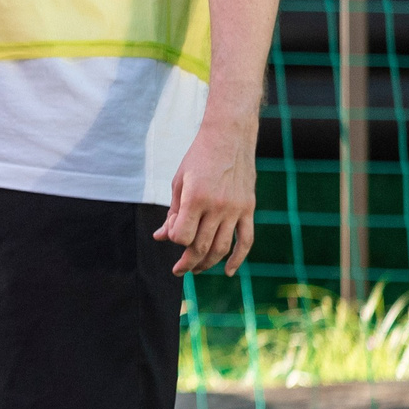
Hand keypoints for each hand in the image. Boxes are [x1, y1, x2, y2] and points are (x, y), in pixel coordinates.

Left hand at [155, 117, 256, 275]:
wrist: (229, 136)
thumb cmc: (199, 157)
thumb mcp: (179, 181)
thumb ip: (172, 212)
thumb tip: (160, 237)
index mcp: (195, 198)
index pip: (182, 236)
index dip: (174, 239)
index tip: (171, 232)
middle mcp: (217, 206)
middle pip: (200, 246)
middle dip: (187, 262)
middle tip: (178, 270)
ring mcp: (235, 209)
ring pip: (221, 248)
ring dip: (207, 264)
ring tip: (196, 270)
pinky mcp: (248, 209)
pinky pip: (246, 240)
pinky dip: (238, 259)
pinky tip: (228, 271)